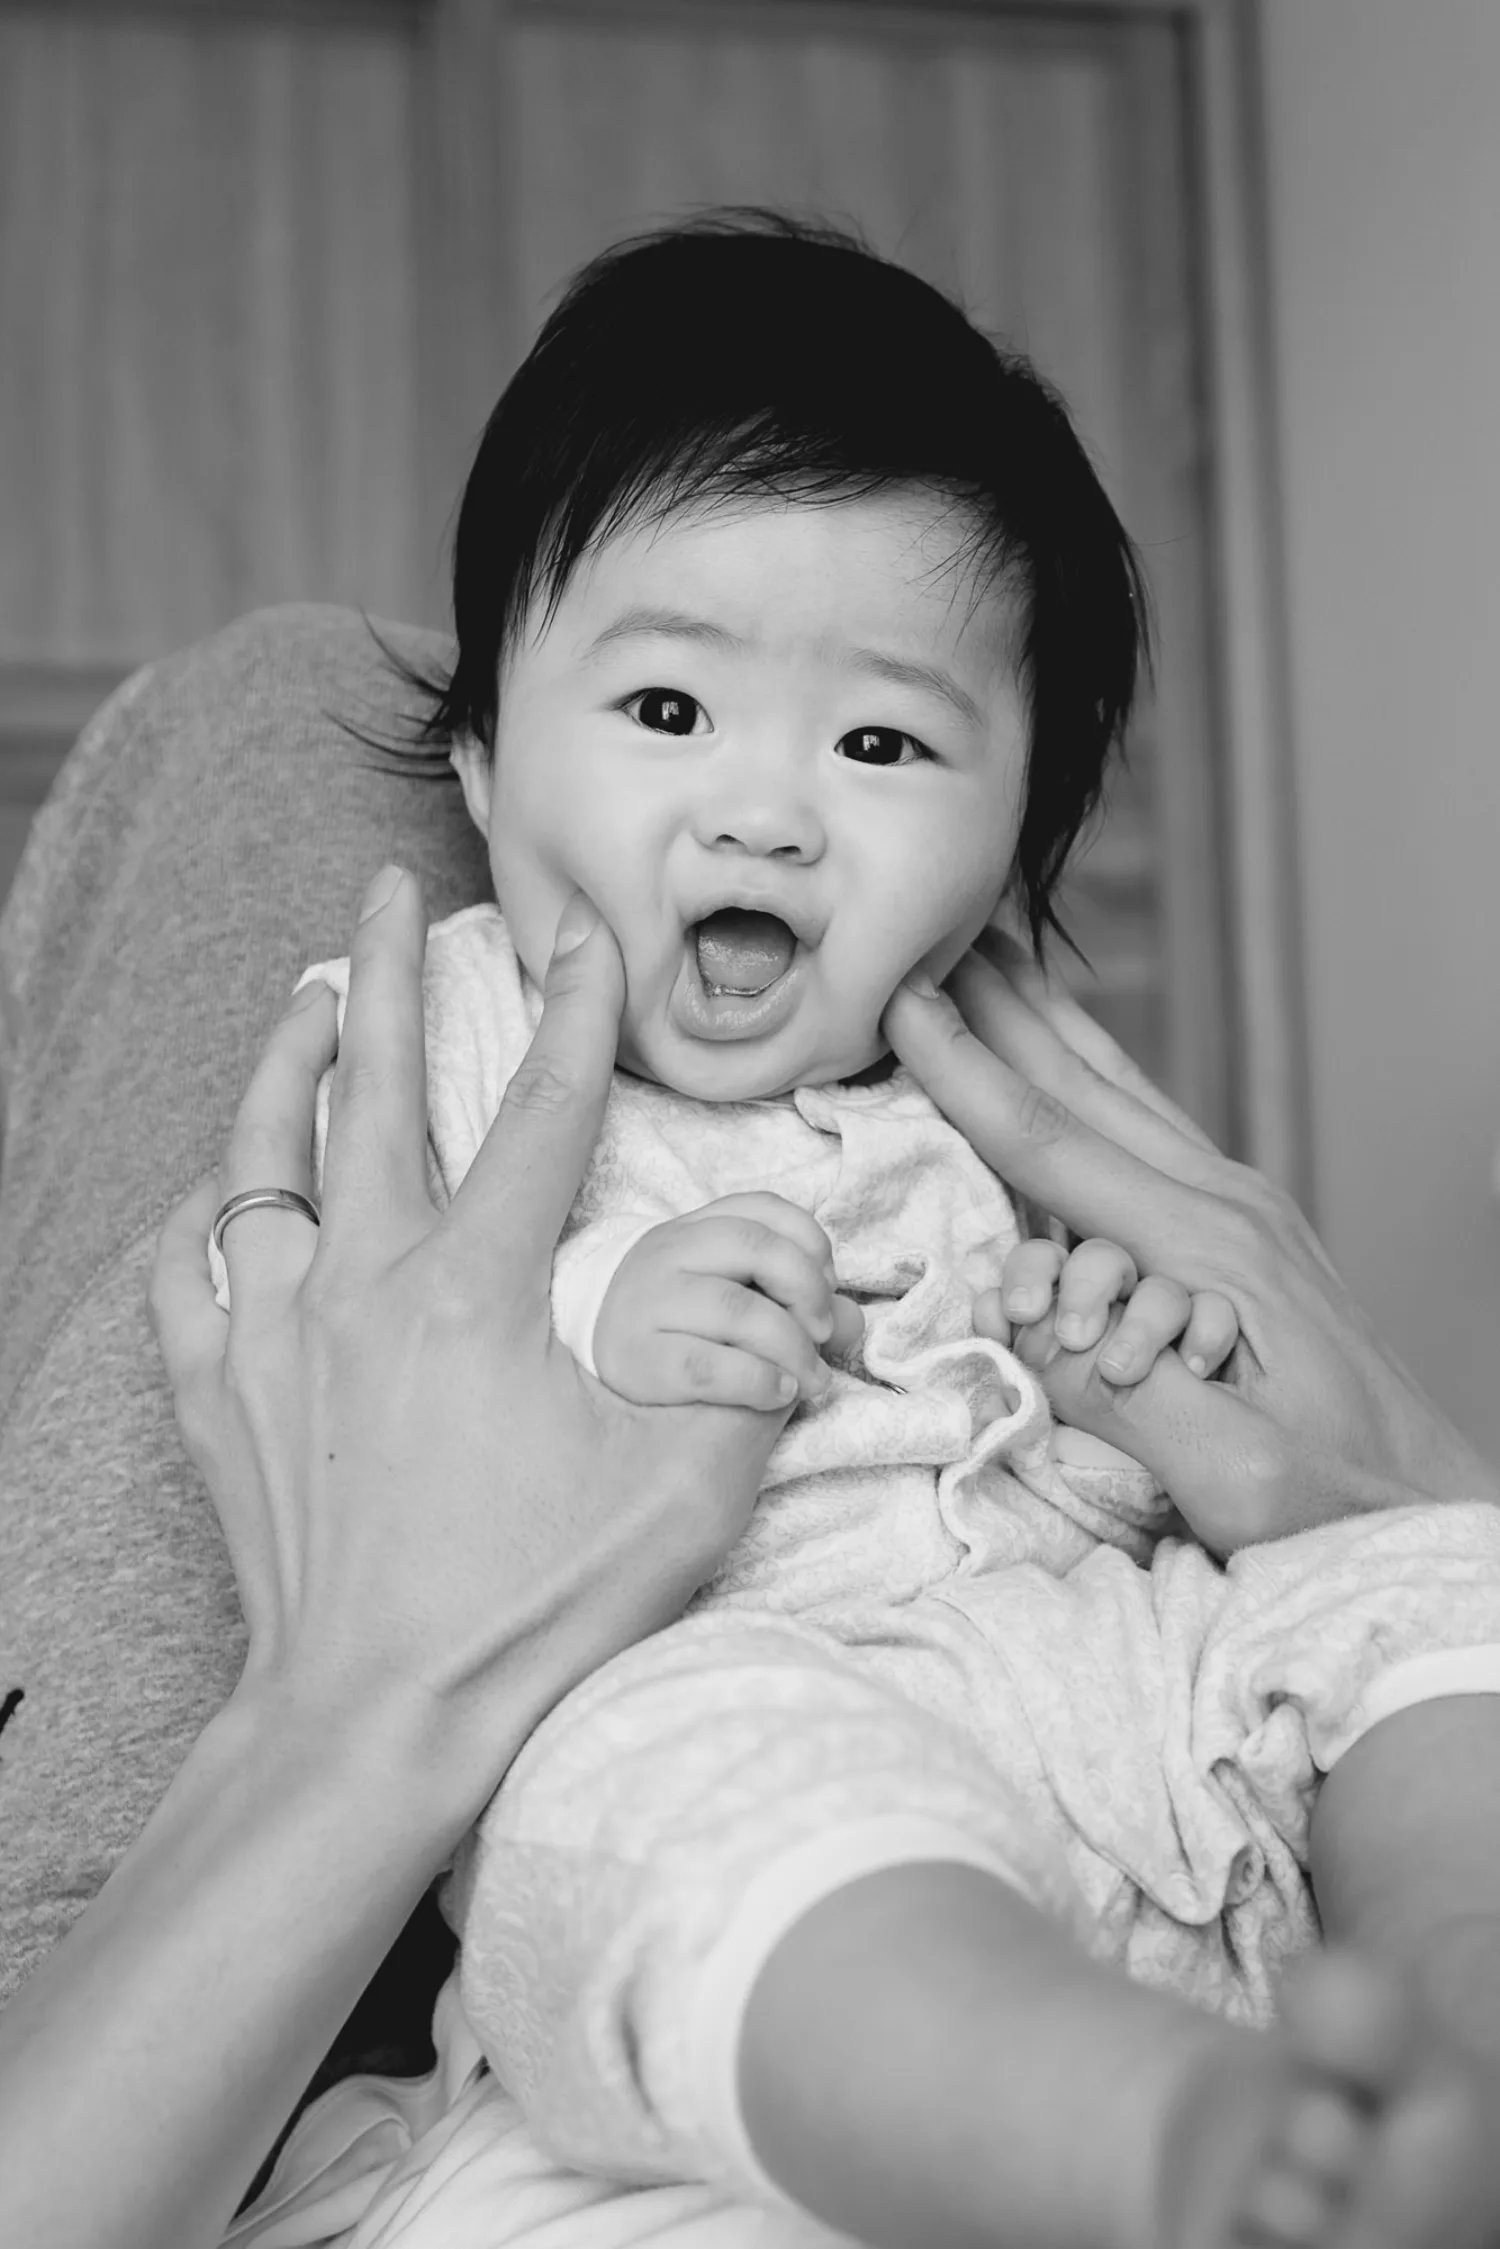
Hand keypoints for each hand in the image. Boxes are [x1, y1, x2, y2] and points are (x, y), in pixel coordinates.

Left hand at [150, 870, 789, 1806]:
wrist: (372, 1725)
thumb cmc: (528, 1612)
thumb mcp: (684, 1488)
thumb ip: (741, 1363)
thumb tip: (780, 1285)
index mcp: (474, 1290)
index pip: (539, 1111)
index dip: (575, 1012)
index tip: (586, 932)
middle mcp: (358, 1283)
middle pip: (370, 1090)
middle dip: (386, 972)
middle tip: (393, 891)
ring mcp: (271, 1334)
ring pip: (261, 1156)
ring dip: (286, 1064)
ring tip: (306, 998)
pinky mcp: (217, 1397)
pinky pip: (188, 1267)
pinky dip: (207, 1209)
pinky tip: (224, 1188)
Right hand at [594, 1192, 864, 1411]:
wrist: (596, 1344)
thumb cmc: (683, 1316)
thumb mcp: (733, 1289)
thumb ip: (797, 1298)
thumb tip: (853, 1321)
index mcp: (697, 1227)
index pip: (763, 1209)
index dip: (810, 1242)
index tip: (828, 1282)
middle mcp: (670, 1253)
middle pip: (756, 1248)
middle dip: (807, 1290)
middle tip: (824, 1331)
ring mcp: (650, 1303)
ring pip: (738, 1312)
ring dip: (793, 1348)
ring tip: (812, 1379)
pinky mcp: (640, 1358)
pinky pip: (708, 1366)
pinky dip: (757, 1381)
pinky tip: (778, 1393)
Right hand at [882, 931, 1499, 1552]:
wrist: (1432, 1505)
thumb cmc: (1332, 1501)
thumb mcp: (1227, 1472)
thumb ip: (1121, 1391)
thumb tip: (1019, 1322)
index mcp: (1210, 1249)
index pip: (1055, 1143)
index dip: (966, 1071)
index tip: (901, 1000)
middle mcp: (1228, 1204)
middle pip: (1087, 1083)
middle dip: (999, 1003)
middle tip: (931, 928)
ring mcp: (1245, 1209)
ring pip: (1126, 1090)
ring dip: (1049, 1018)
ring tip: (993, 953)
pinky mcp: (1249, 1231)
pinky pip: (1151, 1125)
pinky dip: (1093, 1070)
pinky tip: (1073, 1055)